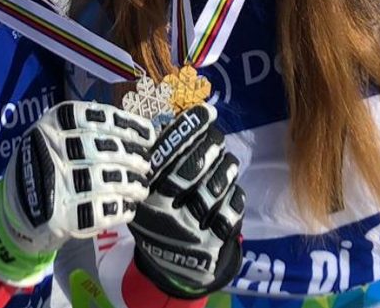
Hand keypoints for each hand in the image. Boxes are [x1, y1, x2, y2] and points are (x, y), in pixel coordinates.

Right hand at [0, 101, 154, 283]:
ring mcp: (57, 184)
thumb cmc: (44, 169)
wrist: (14, 214)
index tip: (147, 135)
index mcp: (52, 125)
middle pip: (106, 150)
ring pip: (107, 180)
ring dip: (132, 185)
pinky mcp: (61, 217)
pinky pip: (102, 211)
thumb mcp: (54, 137)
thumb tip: (135, 129)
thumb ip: (87, 131)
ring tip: (140, 188)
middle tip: (145, 165)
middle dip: (133, 157)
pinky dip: (120, 209)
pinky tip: (126, 208)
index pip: (98, 118)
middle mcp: (53, 150)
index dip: (128, 126)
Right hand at [129, 104, 244, 297]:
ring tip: (227, 162)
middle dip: (209, 146)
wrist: (169, 267)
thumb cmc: (159, 214)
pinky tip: (231, 189)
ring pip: (215, 187)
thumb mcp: (146, 190)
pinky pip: (231, 209)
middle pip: (192, 168)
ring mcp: (187, 228)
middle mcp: (162, 210)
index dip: (186, 129)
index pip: (164, 154)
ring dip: (226, 168)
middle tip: (216, 137)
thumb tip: (184, 120)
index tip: (205, 112)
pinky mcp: (211, 243)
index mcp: (144, 192)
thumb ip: (159, 160)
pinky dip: (235, 194)